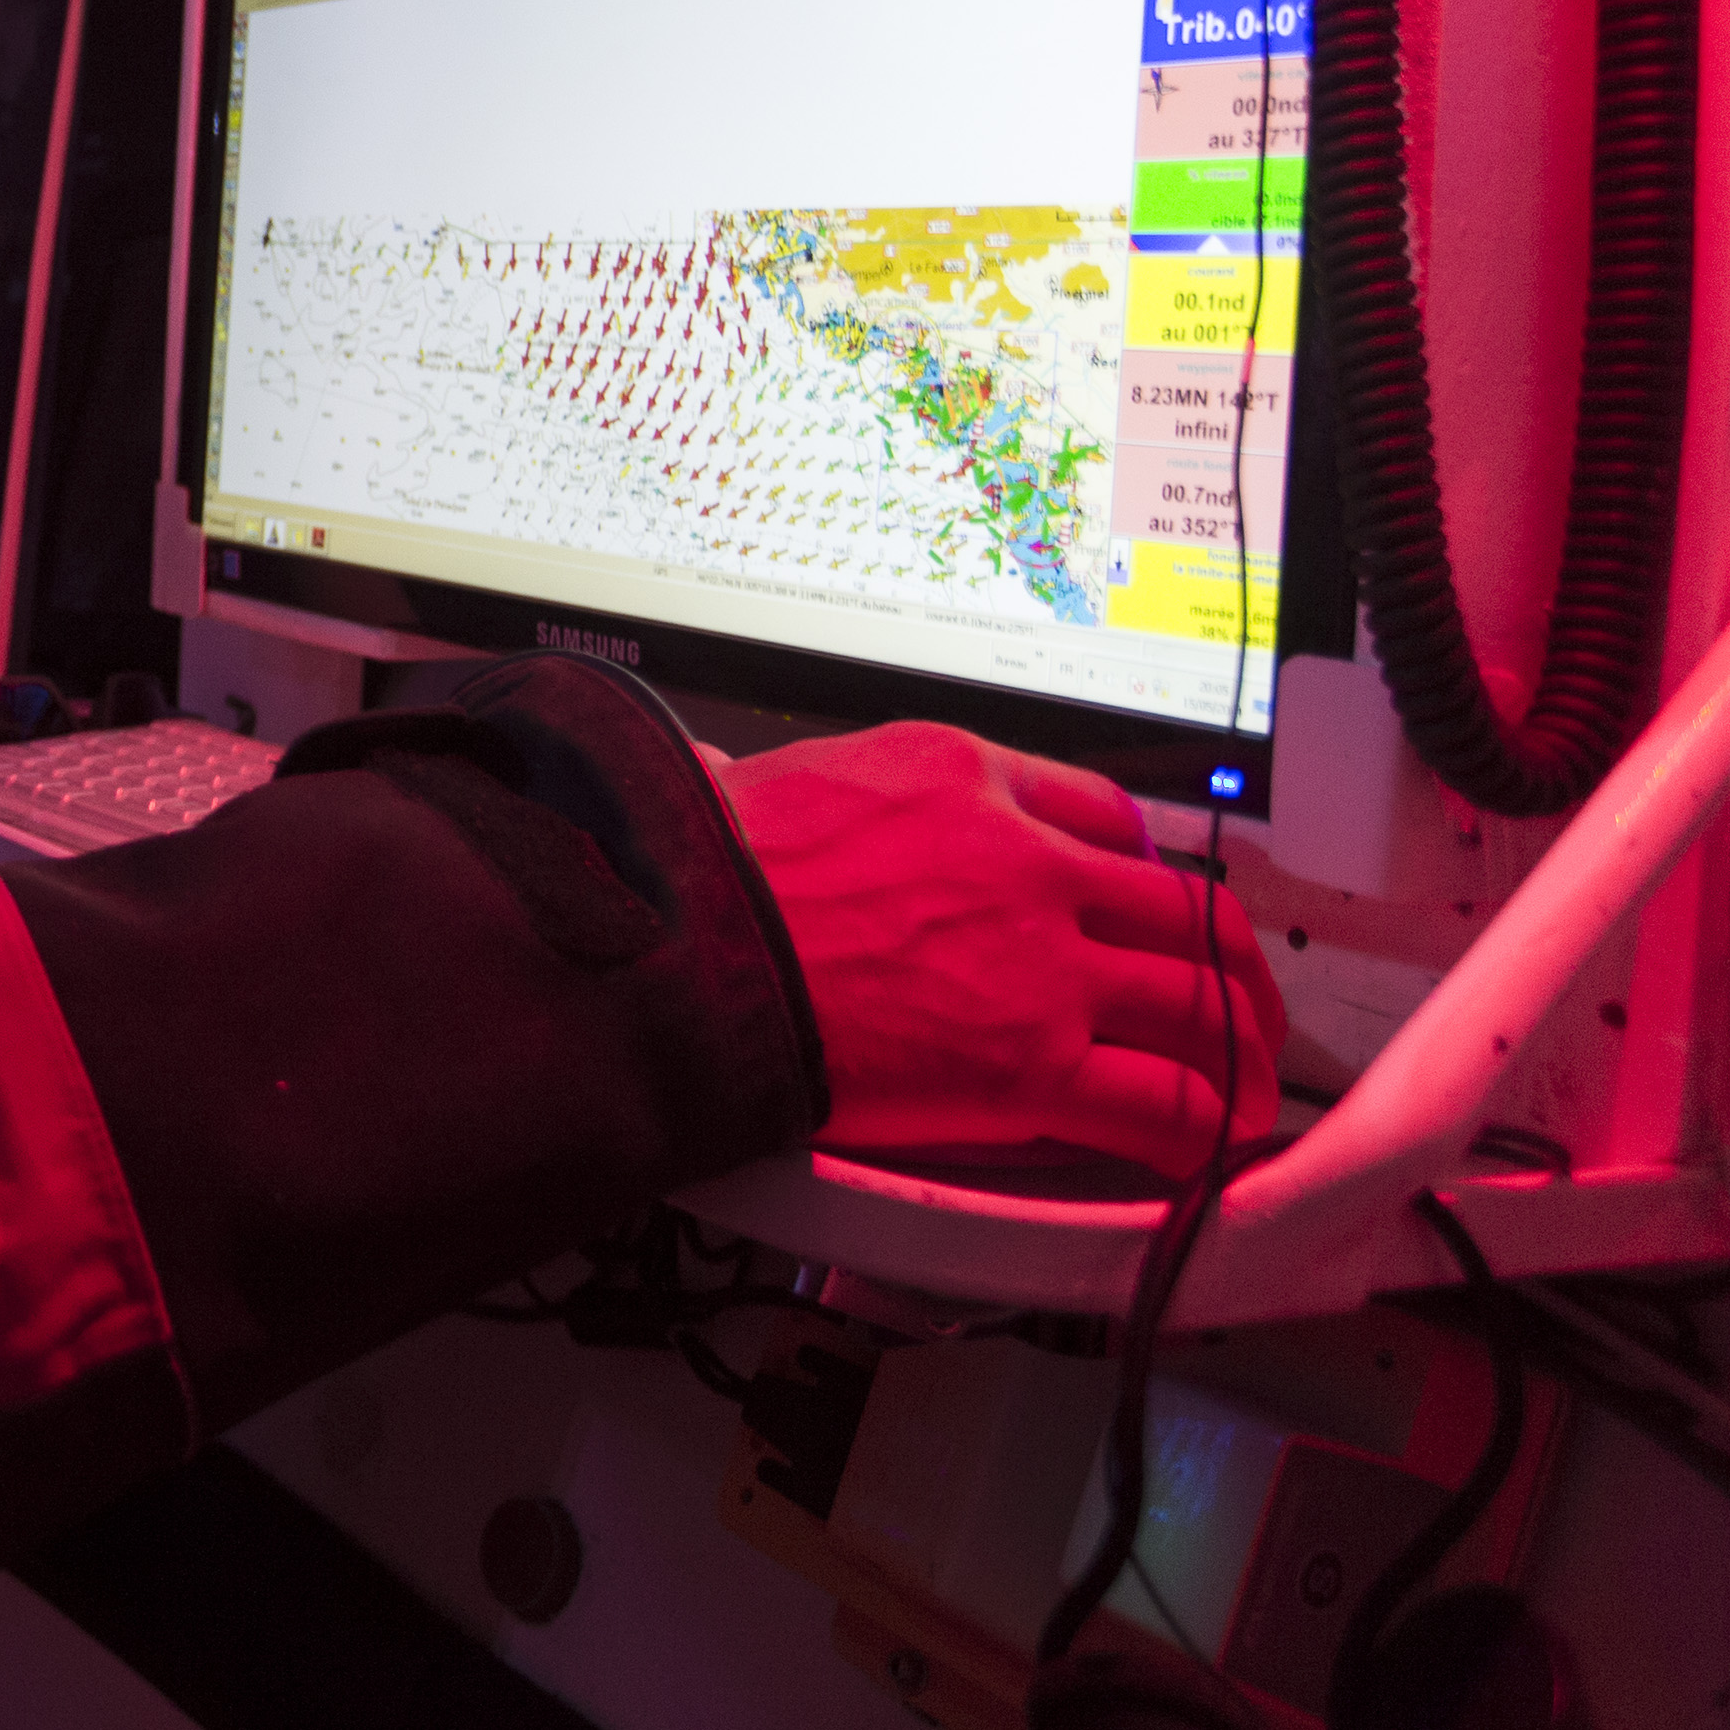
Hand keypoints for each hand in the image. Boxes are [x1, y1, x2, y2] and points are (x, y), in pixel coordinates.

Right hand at [715, 724, 1286, 1178]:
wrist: (674, 940)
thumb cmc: (701, 868)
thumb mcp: (795, 777)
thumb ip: (850, 795)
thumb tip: (788, 794)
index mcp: (965, 776)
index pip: (1102, 814)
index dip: (1140, 869)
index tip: (1142, 905)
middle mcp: (1026, 859)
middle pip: (1181, 909)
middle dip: (1227, 966)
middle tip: (1237, 1003)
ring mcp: (1040, 963)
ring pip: (1199, 1001)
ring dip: (1241, 1052)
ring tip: (1248, 1088)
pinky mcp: (1031, 1064)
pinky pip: (1164, 1099)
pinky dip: (1206, 1127)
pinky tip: (1211, 1145)